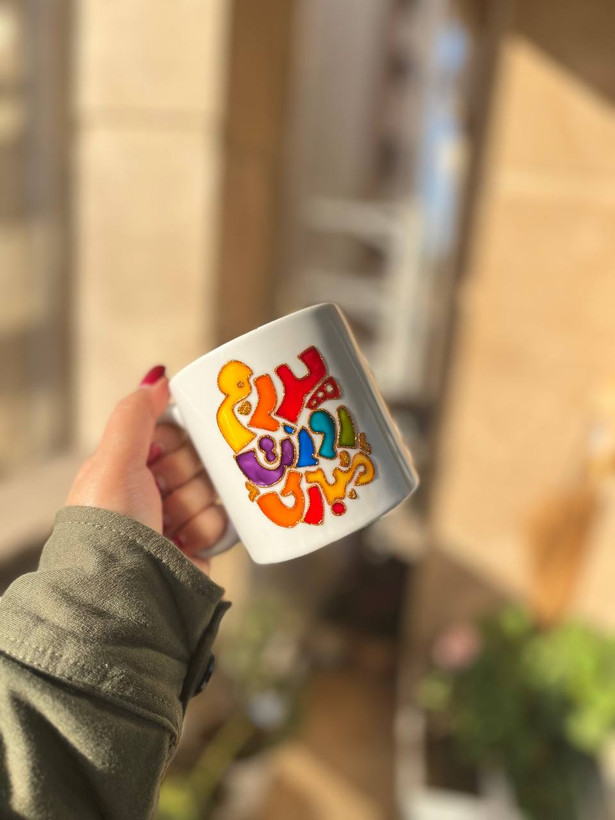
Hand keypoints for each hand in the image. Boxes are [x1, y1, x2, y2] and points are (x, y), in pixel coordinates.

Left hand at [67, 365, 226, 574]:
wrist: (123, 591)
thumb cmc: (108, 525)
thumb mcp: (114, 462)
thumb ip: (134, 416)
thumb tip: (158, 377)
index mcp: (131, 465)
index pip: (175, 431)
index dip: (175, 440)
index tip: (159, 455)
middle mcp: (155, 488)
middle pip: (198, 459)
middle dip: (184, 477)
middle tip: (161, 494)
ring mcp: (179, 517)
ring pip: (214, 489)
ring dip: (193, 507)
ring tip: (169, 526)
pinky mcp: (200, 543)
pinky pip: (224, 520)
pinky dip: (206, 532)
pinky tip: (183, 543)